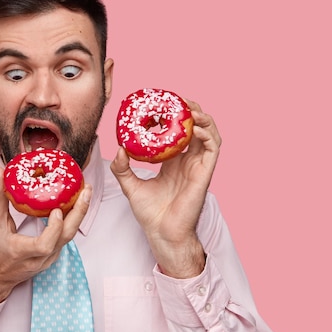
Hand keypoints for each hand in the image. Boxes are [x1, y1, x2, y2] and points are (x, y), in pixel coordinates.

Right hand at [0, 166, 91, 303]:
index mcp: (22, 251)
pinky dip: (73, 220)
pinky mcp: (54, 255)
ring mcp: (50, 258)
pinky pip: (67, 237)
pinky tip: (77, 204)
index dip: (53, 228)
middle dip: (79, 213)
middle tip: (86, 191)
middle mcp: (40, 258)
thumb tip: (1, 172)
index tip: (56, 210)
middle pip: (66, 238)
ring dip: (79, 214)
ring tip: (85, 193)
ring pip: (70, 236)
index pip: (44, 245)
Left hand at [110, 100, 221, 277]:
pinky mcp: (205, 173)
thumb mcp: (130, 186)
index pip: (178, 132)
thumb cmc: (149, 213)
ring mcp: (198, 166)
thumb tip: (118, 149)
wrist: (161, 233)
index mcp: (174, 162)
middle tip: (176, 99)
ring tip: (189, 107)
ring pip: (210, 134)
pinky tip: (194, 127)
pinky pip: (213, 148)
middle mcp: (188, 161)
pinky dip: (208, 134)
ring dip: (203, 117)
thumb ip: (122, 168)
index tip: (161, 103)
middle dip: (190, 110)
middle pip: (196, 128)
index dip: (174, 116)